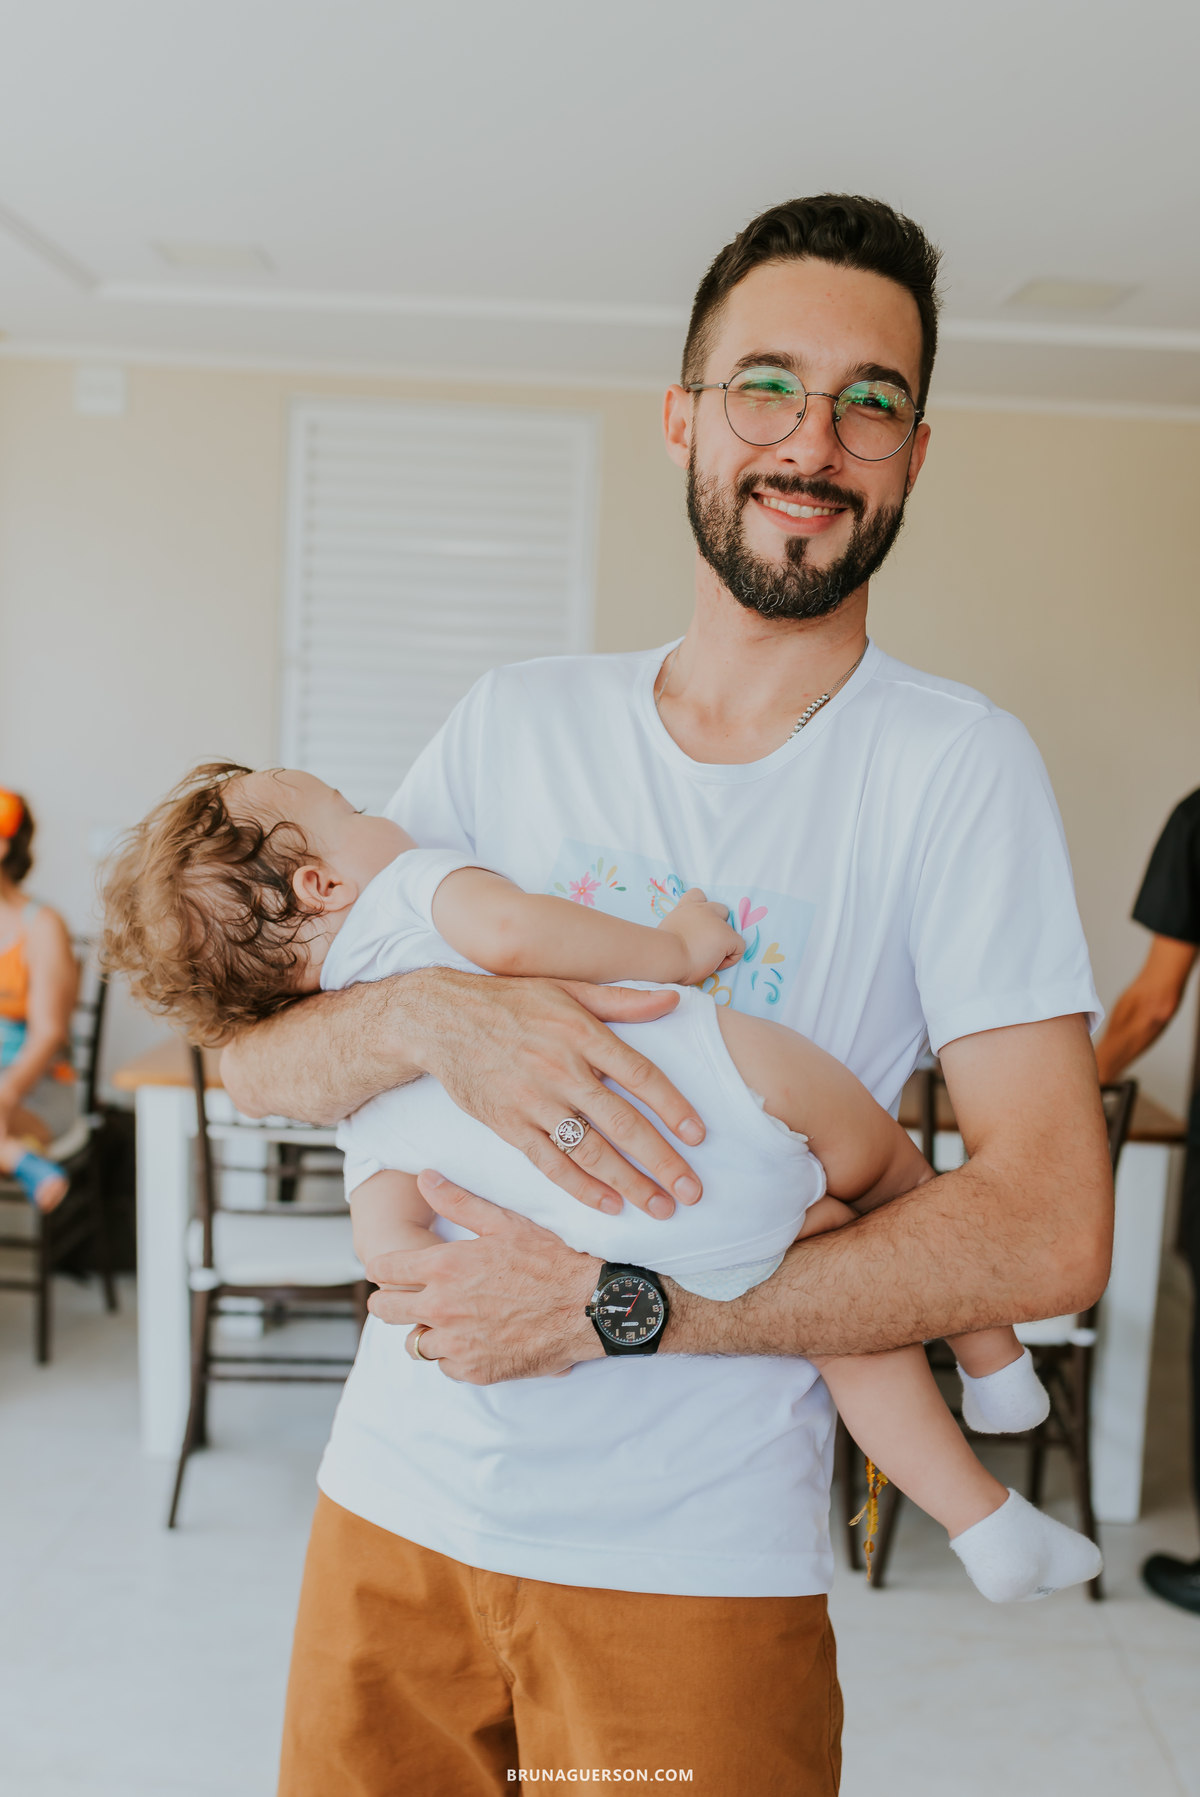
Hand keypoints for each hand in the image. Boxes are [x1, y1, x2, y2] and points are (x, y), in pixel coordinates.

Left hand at [367, 1171, 603, 1381]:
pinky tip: (474, 1339)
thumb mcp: (504, 1222)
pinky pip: (445, 1366)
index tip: (389, 1268)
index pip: (384, 1269)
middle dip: (389, 1300)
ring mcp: (456, 1343)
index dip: (383, 1267)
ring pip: (413, 1343)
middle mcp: (442, 1307)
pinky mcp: (475, 1370)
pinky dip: (453, 1354)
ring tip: (446, 1320)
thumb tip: (424, 1177)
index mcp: (443, 1267)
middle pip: (385, 1309)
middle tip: (404, 1296)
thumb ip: (457, 1201)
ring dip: (425, 1331)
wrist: (588, 1308)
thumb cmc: (550, 1260)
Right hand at [406, 969, 707, 1217]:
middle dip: (662, 1161)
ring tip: (660, 1206)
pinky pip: (549, 1164)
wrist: (440, 1018)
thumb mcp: (567, 987)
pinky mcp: (508, 1125)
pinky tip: (609, 1204)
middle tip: (692, 1190)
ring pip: (590, 1151)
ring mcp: (533, 1101)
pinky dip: (580, 1188)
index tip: (699, 1136)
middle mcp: (560, 1069)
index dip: (673, 1107)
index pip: (640, 1075)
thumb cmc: (510, 1000)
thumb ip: (622, 1000)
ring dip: (629, 1183)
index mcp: (581, 1033)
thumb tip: (673, 1000)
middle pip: (622, 1123)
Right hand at [656, 887, 743, 982]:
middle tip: (705, 944)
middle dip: (718, 926)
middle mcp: (701, 910)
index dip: (702, 908)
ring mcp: (716, 922)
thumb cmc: (660, 951)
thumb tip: (684, 941)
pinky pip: (738, 948)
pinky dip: (729, 959)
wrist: (666, 956)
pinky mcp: (727, 936)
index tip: (697, 927)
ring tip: (707, 958)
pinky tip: (713, 965)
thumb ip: (679, 928)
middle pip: (721, 910)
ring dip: (722, 944)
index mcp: (685, 909)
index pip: (697, 895)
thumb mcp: (667, 931)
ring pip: (731, 932)